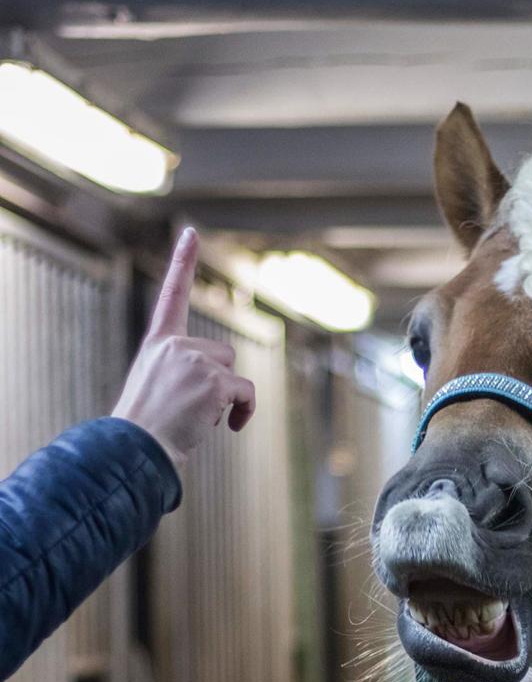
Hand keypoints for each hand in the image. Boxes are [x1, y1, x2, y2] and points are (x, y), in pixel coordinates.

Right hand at [112, 227, 255, 466]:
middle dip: (217, 382)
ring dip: (227, 397)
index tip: (191, 232)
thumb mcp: (153, 391)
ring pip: (233, 372)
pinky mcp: (214, 380)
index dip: (182, 262)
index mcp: (157, 344)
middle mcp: (174, 345)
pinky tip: (230, 427)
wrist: (135, 450)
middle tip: (189, 410)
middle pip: (221, 353)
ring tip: (197, 418)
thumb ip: (179, 376)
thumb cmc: (143, 432)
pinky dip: (245, 410)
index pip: (171, 295)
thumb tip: (218, 397)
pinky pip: (246, 391)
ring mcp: (195, 360)